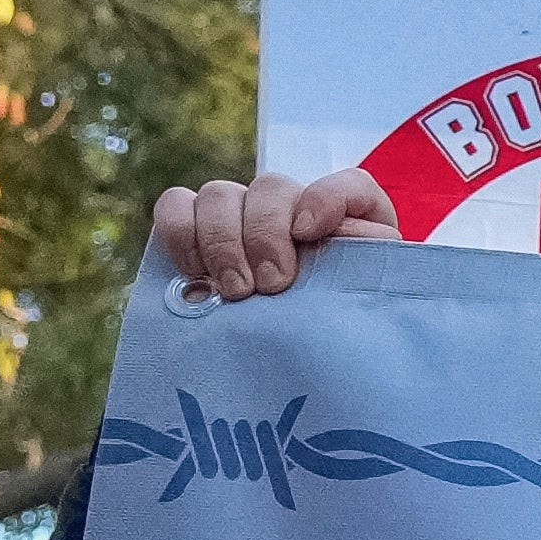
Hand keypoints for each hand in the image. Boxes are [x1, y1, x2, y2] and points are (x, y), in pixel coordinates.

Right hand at [146, 170, 398, 303]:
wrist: (293, 353)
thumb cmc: (331, 322)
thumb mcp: (360, 298)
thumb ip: (365, 264)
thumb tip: (345, 239)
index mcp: (347, 220)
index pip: (349, 186)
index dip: (325, 199)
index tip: (307, 234)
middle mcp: (290, 206)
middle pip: (271, 187)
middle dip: (265, 235)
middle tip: (270, 285)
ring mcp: (240, 214)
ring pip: (219, 194)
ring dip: (222, 241)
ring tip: (235, 290)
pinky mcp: (196, 230)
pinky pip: (175, 205)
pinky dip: (181, 233)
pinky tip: (196, 273)